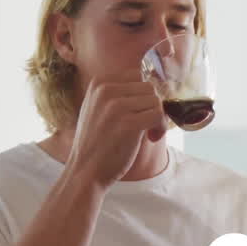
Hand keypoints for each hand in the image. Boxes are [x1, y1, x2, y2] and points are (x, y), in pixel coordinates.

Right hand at [67, 70, 169, 189]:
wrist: (85, 170)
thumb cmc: (96, 142)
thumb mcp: (97, 108)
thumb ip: (116, 93)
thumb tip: (148, 85)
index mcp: (98, 83)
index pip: (136, 75)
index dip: (143, 94)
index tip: (140, 112)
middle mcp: (105, 90)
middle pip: (148, 88)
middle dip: (153, 107)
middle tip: (147, 126)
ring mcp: (116, 106)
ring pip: (156, 101)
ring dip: (158, 118)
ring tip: (148, 134)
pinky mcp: (128, 123)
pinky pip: (158, 115)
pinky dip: (161, 127)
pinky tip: (151, 138)